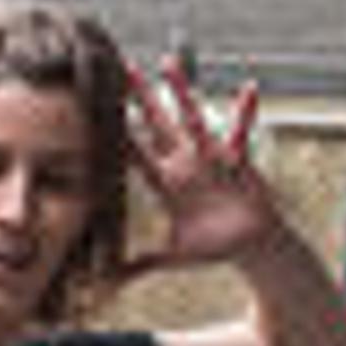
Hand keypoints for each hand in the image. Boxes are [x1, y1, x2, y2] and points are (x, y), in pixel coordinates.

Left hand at [123, 50, 283, 274]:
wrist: (251, 245)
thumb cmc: (213, 248)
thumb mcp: (172, 257)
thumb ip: (140, 265)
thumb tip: (108, 283)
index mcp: (165, 184)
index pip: (133, 155)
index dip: (114, 135)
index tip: (94, 115)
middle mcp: (183, 165)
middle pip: (155, 125)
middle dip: (139, 99)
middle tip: (120, 69)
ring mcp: (209, 158)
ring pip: (191, 118)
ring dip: (180, 92)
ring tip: (167, 62)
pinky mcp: (237, 160)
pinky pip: (240, 132)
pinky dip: (245, 113)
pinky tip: (248, 88)